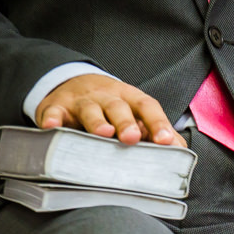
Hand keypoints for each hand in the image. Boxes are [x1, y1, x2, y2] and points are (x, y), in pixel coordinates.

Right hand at [36, 74, 185, 146]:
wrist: (74, 83)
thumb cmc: (112, 107)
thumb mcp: (135, 114)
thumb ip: (157, 131)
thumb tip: (180, 150)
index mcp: (131, 99)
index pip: (147, 107)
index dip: (157, 122)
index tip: (165, 141)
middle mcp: (107, 97)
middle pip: (119, 107)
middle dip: (126, 122)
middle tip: (132, 137)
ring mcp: (82, 101)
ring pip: (90, 109)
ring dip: (96, 121)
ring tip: (103, 133)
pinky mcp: (57, 108)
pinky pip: (53, 112)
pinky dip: (52, 119)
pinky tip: (52, 127)